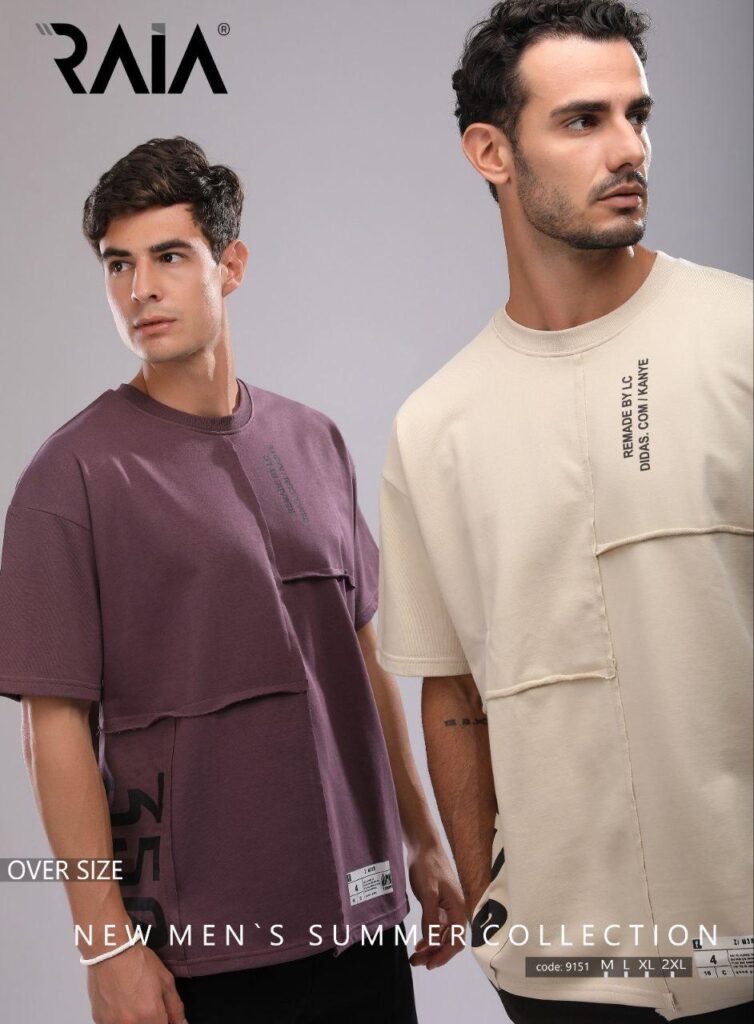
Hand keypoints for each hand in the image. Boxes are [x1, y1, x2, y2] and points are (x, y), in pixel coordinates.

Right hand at [87, 942, 186, 1023]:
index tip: (163, 1015)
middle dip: (151, 1021)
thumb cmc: (139, 962)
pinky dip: (120, 1019)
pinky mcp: (99, 1020)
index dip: (165, 1022)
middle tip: (147, 1005)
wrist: (111, 951)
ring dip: (135, 1020)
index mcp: (150, 1014)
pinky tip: (121, 1004)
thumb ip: (175, 1007)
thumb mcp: (166, 980)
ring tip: (133, 1003)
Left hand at [406, 841, 466, 969]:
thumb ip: (430, 918)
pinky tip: (419, 943)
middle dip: (435, 954)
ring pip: (442, 935)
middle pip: (449, 941)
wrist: (423, 846)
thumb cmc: (428, 866)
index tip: (429, 964)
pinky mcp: (438, 904)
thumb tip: (432, 942)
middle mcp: (455, 910)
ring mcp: (447, 908)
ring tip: (415, 957)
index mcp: (458, 908)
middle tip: (416, 962)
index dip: (444, 955)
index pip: (456, 940)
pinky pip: (436, 927)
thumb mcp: (428, 892)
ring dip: (431, 948)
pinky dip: (429, 937)